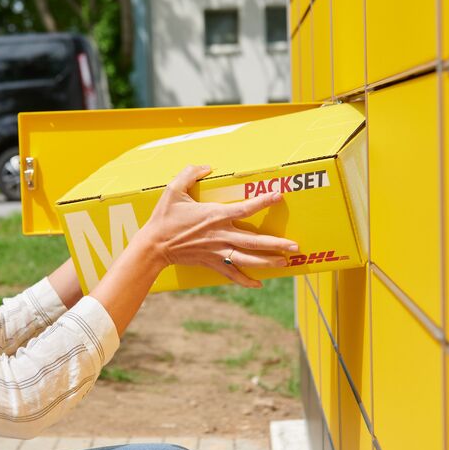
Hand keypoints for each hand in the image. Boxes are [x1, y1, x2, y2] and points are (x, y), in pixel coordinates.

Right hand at [138, 165, 298, 287]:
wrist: (153, 246)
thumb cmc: (163, 218)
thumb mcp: (173, 190)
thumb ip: (190, 174)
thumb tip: (206, 166)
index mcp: (215, 215)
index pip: (245, 208)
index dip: (263, 201)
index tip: (279, 196)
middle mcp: (221, 235)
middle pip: (254, 241)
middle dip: (276, 244)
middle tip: (295, 245)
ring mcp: (218, 251)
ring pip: (248, 259)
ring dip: (268, 262)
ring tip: (285, 263)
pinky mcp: (211, 262)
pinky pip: (232, 273)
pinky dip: (245, 280)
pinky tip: (259, 283)